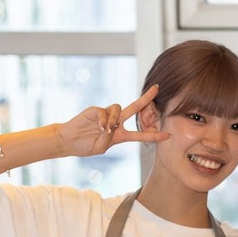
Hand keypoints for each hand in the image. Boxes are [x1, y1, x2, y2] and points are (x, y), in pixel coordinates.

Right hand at [56, 85, 171, 157]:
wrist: (69, 141)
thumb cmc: (85, 146)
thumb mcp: (101, 147)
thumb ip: (110, 138)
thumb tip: (112, 125)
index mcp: (120, 135)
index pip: (140, 134)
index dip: (154, 135)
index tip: (168, 136)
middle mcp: (116, 122)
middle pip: (135, 108)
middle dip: (146, 98)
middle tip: (157, 89)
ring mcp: (106, 114)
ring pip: (118, 109)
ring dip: (114, 120)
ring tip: (104, 130)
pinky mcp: (96, 110)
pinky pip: (104, 111)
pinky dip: (103, 120)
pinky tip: (98, 127)